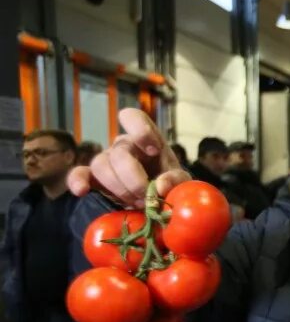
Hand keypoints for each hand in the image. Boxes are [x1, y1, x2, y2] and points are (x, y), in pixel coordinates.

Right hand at [67, 109, 190, 207]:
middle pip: (120, 154)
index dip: (141, 130)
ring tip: (136, 203)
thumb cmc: (169, 184)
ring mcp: (107, 161)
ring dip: (119, 188)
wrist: (158, 203)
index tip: (153, 151)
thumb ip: (176, 181)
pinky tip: (82, 191)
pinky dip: (77, 181)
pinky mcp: (94, 179)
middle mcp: (124, 146)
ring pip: (101, 165)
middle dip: (134, 180)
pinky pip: (79, 174)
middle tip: (147, 198)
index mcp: (147, 139)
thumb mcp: (180, 182)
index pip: (134, 117)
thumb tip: (160, 186)